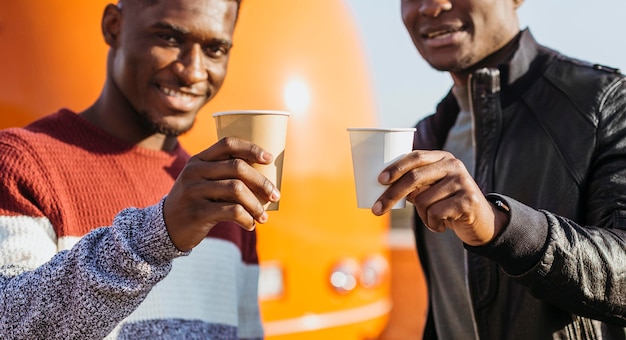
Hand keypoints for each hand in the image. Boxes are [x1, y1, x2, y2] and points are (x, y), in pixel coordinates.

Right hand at [163, 137, 279, 250]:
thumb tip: (267, 180)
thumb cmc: (196, 202)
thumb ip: (225, 176)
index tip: (269, 158)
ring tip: (263, 217)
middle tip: (275, 196)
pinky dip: (246, 219)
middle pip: (238, 168)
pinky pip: (231, 211)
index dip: (251, 148)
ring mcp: (194, 191)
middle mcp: (194, 171)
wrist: (166, 227)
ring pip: (237, 189)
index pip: (228, 144)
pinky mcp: (196, 212)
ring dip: (256, 205)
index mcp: (199, 160)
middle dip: (262, 182)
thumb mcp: (202, 182)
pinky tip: (250, 225)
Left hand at [373, 150, 506, 245]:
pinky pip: (435, 214)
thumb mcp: (430, 189)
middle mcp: (453, 165)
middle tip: (377, 210)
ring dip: (423, 216)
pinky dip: (433, 225)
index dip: (396, 168)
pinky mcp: (468, 201)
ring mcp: (462, 182)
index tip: (380, 180)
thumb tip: (381, 186)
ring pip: (423, 201)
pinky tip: (444, 224)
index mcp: (442, 158)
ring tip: (435, 218)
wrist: (480, 221)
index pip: (415, 157)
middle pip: (414, 178)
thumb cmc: (447, 203)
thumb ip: (412, 184)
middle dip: (391, 195)